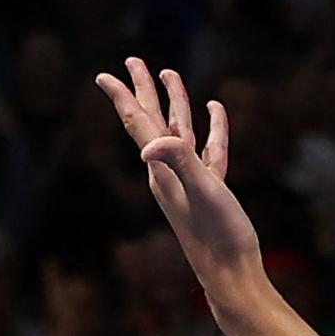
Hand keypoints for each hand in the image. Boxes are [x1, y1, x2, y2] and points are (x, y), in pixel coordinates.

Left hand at [92, 60, 257, 303]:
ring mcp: (191, 180)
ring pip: (180, 131)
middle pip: (152, 121)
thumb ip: (180, 164)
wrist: (231, 274)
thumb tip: (150, 144)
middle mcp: (170, 172)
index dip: (122, 97)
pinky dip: (210, 127)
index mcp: (163, 170)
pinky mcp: (211, 189)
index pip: (139, 125)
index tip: (103, 74)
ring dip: (176, 103)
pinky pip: (208, 149)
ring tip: (172, 76)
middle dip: (144, 91)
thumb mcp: (203, 193)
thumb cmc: (218, 236)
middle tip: (135, 62)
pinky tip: (215, 112)